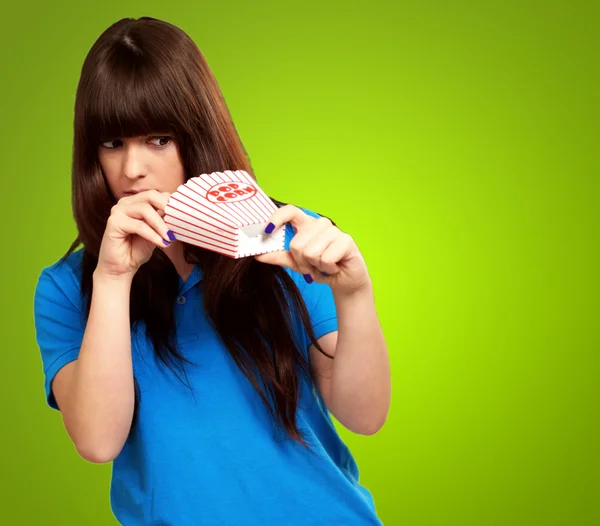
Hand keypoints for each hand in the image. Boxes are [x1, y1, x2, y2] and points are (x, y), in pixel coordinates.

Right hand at [96, 190, 173, 279]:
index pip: (157, 194)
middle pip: (151, 196)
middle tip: (178, 221)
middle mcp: (125, 203)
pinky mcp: (113, 223)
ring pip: (145, 210)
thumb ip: (164, 220)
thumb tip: (181, 213)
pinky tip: (161, 243)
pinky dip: (153, 235)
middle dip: (167, 208)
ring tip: (169, 237)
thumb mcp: (156, 232)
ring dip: (161, 225)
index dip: (171, 204)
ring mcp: (118, 211)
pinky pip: (139, 226)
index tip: (183, 216)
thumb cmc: (138, 249)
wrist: (122, 267)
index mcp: (136, 202)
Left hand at [254, 205, 370, 295]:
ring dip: (315, 267)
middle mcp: (320, 224)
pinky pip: (325, 259)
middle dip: (302, 262)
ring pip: (311, 252)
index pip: (290, 211)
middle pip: (297, 244)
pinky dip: (328, 269)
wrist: (345, 281)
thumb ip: (279, 257)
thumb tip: (258, 255)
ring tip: (325, 266)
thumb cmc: (321, 268)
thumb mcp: (297, 264)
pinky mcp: (346, 240)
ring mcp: (334, 230)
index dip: (277, 218)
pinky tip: (335, 267)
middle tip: (313, 267)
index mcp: (306, 225)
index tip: (266, 231)